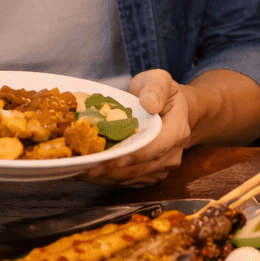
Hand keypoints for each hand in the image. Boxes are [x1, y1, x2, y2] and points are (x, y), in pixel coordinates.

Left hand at [81, 69, 191, 187]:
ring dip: (108, 177)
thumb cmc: (160, 93)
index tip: (106, 159)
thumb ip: (156, 88)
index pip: (154, 148)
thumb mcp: (159, 80)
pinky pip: (131, 181)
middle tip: (84, 168)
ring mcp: (163, 166)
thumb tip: (150, 104)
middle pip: (140, 168)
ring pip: (133, 178)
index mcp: (177, 130)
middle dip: (111, 170)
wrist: (170, 109)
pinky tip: (92, 172)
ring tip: (82, 171)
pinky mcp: (152, 173)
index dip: (130, 156)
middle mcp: (173, 153)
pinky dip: (110, 178)